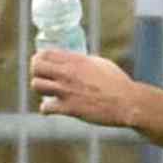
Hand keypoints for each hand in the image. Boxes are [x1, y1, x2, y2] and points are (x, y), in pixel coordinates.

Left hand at [24, 44, 151, 132]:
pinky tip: (50, 108)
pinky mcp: (69, 108)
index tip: (41, 62)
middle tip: (41, 77)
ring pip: (36, 86)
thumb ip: (83, 61)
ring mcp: (66, 91)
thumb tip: (73, 60)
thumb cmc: (117, 82)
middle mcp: (68, 73)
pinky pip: (45, 107)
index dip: (40, 57)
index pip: (45, 53)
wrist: (126, 103)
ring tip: (47, 92)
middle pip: (36, 67)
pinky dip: (46, 109)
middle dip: (36, 71)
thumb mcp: (99, 63)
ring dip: (41, 89)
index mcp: (76, 60)